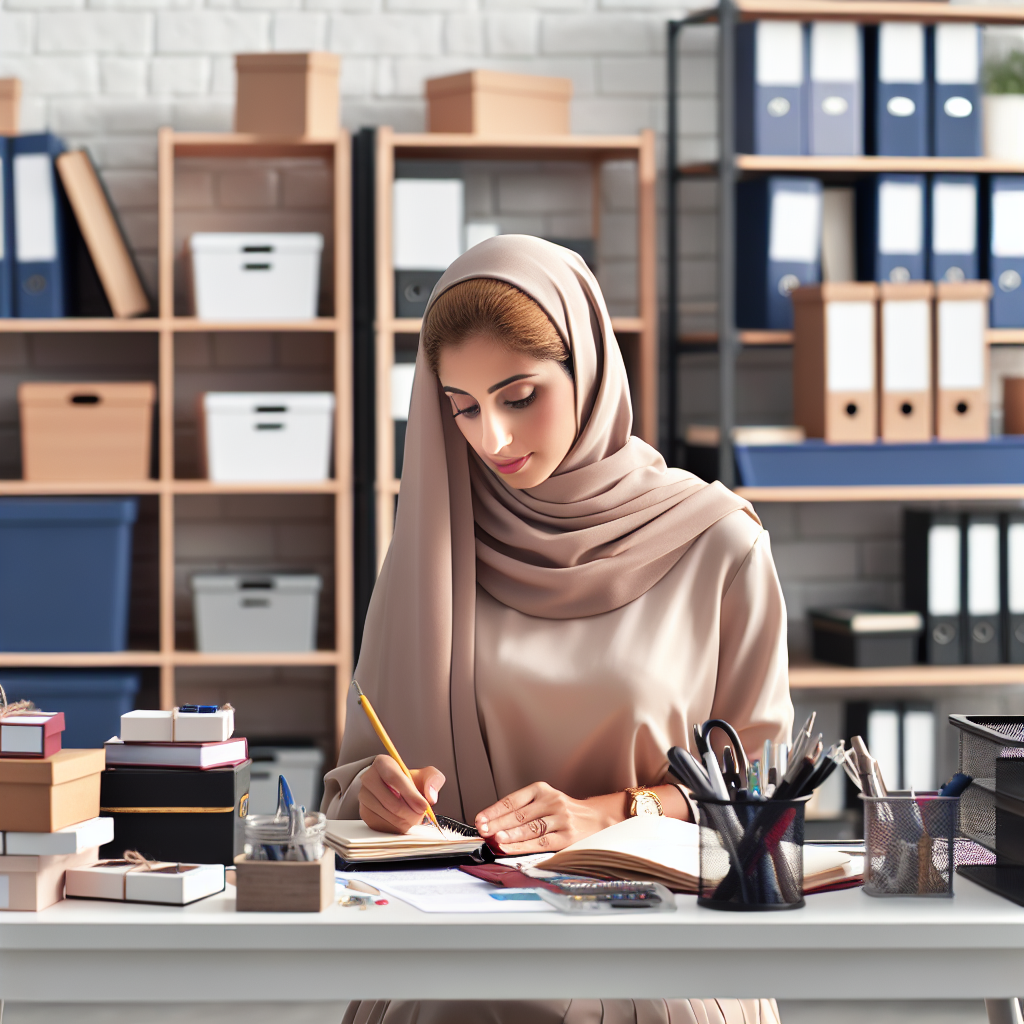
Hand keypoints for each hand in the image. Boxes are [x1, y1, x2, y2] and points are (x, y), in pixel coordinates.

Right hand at [358, 754, 444, 833]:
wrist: (393, 789)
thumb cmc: (409, 781)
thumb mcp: (424, 774)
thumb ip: (433, 780)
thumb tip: (431, 797)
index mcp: (382, 763)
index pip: (394, 779)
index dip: (411, 795)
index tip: (424, 806)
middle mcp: (368, 778)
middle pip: (391, 802)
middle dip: (411, 813)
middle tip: (421, 815)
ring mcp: (364, 797)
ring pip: (387, 816)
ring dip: (405, 821)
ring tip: (414, 816)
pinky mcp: (364, 813)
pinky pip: (382, 826)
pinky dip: (397, 828)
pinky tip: (403, 820)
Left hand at [474, 782, 619, 854]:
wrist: (598, 817)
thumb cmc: (564, 811)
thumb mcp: (545, 801)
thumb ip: (523, 810)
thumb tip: (494, 825)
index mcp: (541, 790)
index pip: (512, 800)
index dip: (494, 810)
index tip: (480, 819)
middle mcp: (551, 801)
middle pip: (518, 814)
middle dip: (497, 823)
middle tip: (482, 830)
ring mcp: (560, 818)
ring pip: (529, 828)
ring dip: (509, 834)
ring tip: (494, 838)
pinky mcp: (566, 836)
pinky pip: (541, 842)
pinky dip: (523, 846)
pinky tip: (510, 848)